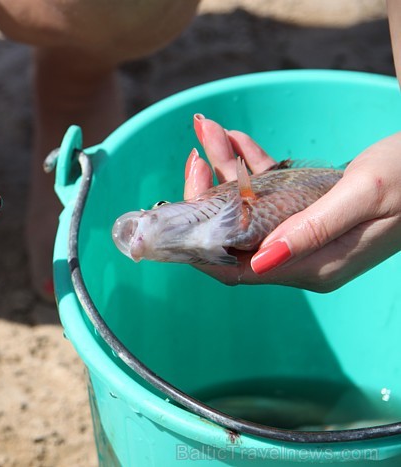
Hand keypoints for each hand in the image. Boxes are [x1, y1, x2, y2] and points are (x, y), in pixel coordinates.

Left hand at [186, 114, 400, 291]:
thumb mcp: (362, 197)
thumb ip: (311, 229)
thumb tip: (260, 261)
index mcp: (312, 265)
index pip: (236, 268)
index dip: (200, 245)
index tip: (176, 212)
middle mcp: (302, 257)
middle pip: (234, 235)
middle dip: (209, 195)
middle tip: (196, 155)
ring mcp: (304, 235)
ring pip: (248, 207)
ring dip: (228, 169)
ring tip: (211, 130)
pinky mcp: (310, 214)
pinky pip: (270, 193)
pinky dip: (253, 166)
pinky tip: (238, 138)